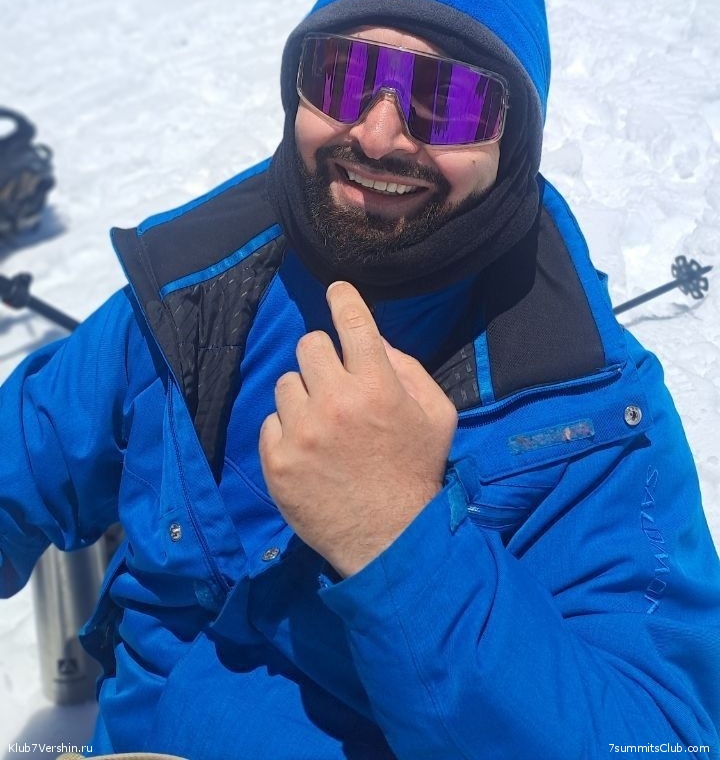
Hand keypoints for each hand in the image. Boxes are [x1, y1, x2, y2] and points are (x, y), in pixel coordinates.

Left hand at [259, 281, 457, 576]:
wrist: (391, 540)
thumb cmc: (417, 472)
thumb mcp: (437, 416)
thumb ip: (409, 368)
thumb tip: (373, 340)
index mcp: (377, 386)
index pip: (352, 322)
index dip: (343, 298)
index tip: (336, 291)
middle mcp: (334, 402)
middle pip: (307, 344)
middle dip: (322, 357)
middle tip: (335, 381)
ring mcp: (301, 432)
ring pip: (286, 383)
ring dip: (304, 395)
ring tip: (324, 424)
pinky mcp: (277, 460)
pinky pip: (271, 420)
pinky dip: (288, 430)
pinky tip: (310, 450)